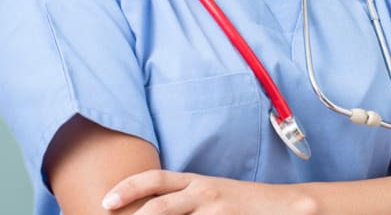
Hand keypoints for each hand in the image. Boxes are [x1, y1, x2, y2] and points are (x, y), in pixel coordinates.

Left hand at [102, 169, 308, 213]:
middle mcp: (203, 193)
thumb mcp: (210, 194)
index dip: (127, 187)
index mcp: (195, 182)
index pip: (155, 179)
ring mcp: (216, 212)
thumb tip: (147, 209)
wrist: (285, 206)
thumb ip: (182, 199)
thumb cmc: (240, 203)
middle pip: (159, 206)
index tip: (105, 201)